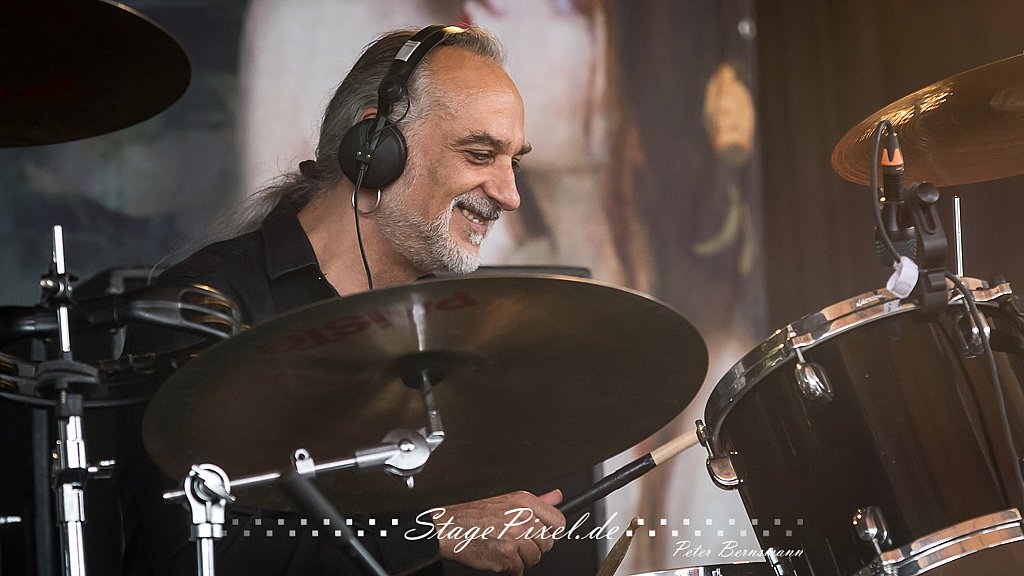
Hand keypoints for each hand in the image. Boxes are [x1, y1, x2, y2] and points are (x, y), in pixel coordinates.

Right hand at [432, 489, 564, 574]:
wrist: (449, 529)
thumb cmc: (474, 517)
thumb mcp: (508, 501)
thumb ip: (538, 501)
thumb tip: (557, 497)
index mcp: (524, 502)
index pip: (559, 521)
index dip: (550, 532)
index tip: (541, 534)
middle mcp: (522, 517)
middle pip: (547, 543)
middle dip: (533, 547)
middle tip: (514, 541)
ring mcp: (515, 537)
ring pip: (535, 558)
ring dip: (520, 559)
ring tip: (503, 547)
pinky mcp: (507, 555)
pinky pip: (519, 570)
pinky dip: (509, 569)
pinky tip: (497, 556)